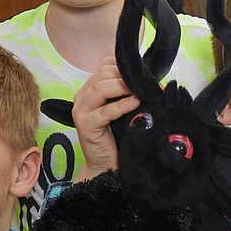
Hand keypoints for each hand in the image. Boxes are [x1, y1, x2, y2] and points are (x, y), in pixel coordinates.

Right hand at [70, 61, 139, 175]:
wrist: (106, 165)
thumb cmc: (117, 136)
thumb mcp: (122, 109)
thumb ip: (127, 92)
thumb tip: (149, 79)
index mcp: (90, 89)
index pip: (105, 65)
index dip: (126, 67)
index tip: (146, 75)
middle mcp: (83, 96)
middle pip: (103, 73)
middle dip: (127, 76)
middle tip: (149, 84)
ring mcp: (81, 110)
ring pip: (101, 88)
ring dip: (124, 87)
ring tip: (141, 92)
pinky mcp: (86, 125)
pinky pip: (105, 111)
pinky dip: (122, 105)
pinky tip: (135, 103)